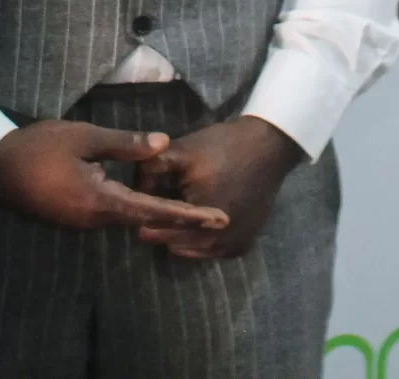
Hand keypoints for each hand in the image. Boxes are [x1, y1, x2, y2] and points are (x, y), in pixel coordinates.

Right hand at [0, 121, 232, 235]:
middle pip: (144, 220)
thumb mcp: (84, 137)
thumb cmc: (38, 148)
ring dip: (155, 212)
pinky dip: (132, 207)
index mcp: (101, 202)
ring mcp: (82, 222)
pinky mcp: (72, 217)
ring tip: (188, 207)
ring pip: (126, 216)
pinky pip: (109, 213)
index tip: (217, 219)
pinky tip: (145, 197)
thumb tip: (164, 144)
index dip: (188, 215)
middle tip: (214, 215)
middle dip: (179, 217)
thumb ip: (125, 144)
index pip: (155, 212)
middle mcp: (95, 220)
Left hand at [132, 116, 302, 260]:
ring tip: (176, 209)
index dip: (143, 213)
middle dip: (161, 225)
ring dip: (180, 235)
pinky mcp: (243, 246)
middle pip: (172, 241)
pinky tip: (196, 219)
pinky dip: (199, 240)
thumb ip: (149, 170)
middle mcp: (218, 241)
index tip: (138, 200)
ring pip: (190, 250)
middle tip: (156, 204)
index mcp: (199, 218)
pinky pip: (210, 252)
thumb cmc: (221, 147)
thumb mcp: (179, 151)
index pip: (155, 228)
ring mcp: (233, 246)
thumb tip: (130, 190)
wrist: (267, 147)